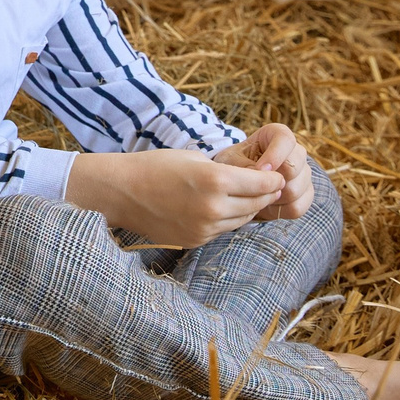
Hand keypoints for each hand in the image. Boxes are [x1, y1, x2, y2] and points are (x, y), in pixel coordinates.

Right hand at [64, 148, 283, 247]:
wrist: (121, 192)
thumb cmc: (155, 166)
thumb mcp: (194, 158)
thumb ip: (226, 171)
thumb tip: (254, 180)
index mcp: (215, 181)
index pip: (262, 184)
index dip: (273, 180)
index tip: (278, 177)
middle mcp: (213, 208)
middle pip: (256, 205)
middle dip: (266, 195)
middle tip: (271, 187)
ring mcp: (204, 228)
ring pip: (242, 220)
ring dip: (249, 209)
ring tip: (251, 197)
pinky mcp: (195, 241)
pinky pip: (223, 230)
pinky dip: (228, 219)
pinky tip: (223, 208)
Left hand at [220, 124, 312, 220]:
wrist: (238, 184)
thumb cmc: (233, 166)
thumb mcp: (230, 161)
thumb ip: (244, 165)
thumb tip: (263, 175)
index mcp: (278, 135)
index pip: (286, 140)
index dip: (274, 156)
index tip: (260, 169)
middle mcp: (296, 153)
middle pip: (294, 167)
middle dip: (271, 181)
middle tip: (253, 186)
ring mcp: (304, 174)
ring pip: (295, 190)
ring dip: (273, 197)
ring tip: (256, 196)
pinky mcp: (306, 195)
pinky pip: (298, 207)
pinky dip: (279, 211)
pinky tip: (266, 206)